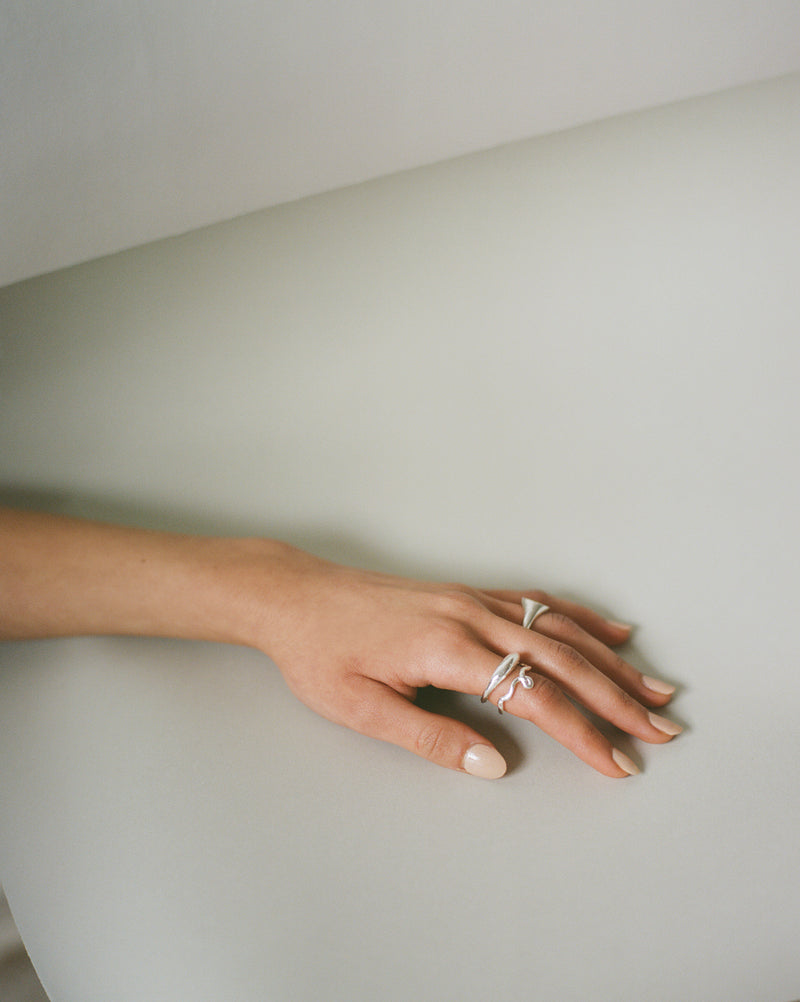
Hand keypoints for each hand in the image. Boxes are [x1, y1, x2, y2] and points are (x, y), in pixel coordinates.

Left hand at [244, 543, 680, 778]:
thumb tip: (495, 765)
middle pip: (563, 659)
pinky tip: (609, 631)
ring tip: (654, 687)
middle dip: (617, 698)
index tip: (620, 761)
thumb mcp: (362, 707)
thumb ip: (431, 737)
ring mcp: (472, 599)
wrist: (294, 597)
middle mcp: (470, 616)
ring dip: (612, 660)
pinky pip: (537, 602)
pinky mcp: (467, 593)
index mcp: (446, 648)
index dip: (584, 732)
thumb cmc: (320, 653)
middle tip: (662, 730)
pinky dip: (580, 618)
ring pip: (559, 629)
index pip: (535, 694)